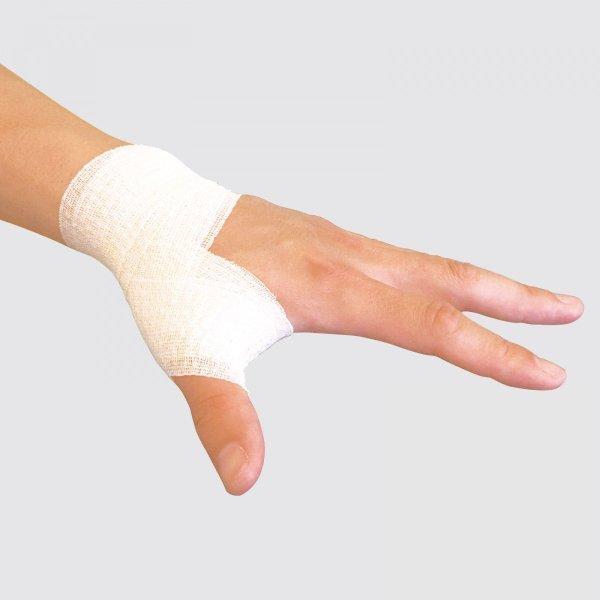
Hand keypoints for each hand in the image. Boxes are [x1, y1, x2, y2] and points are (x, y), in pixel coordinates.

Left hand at [174, 195, 583, 494]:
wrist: (151, 213)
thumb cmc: (172, 276)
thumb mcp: (193, 352)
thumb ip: (221, 415)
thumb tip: (242, 482)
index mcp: (328, 286)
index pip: (428, 326)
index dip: (491, 353)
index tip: (547, 371)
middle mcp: (344, 256)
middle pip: (447, 278)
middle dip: (514, 299)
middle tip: (569, 311)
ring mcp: (336, 241)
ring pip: (423, 262)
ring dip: (477, 281)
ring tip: (517, 299)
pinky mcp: (323, 237)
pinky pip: (393, 256)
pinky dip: (430, 274)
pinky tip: (428, 287)